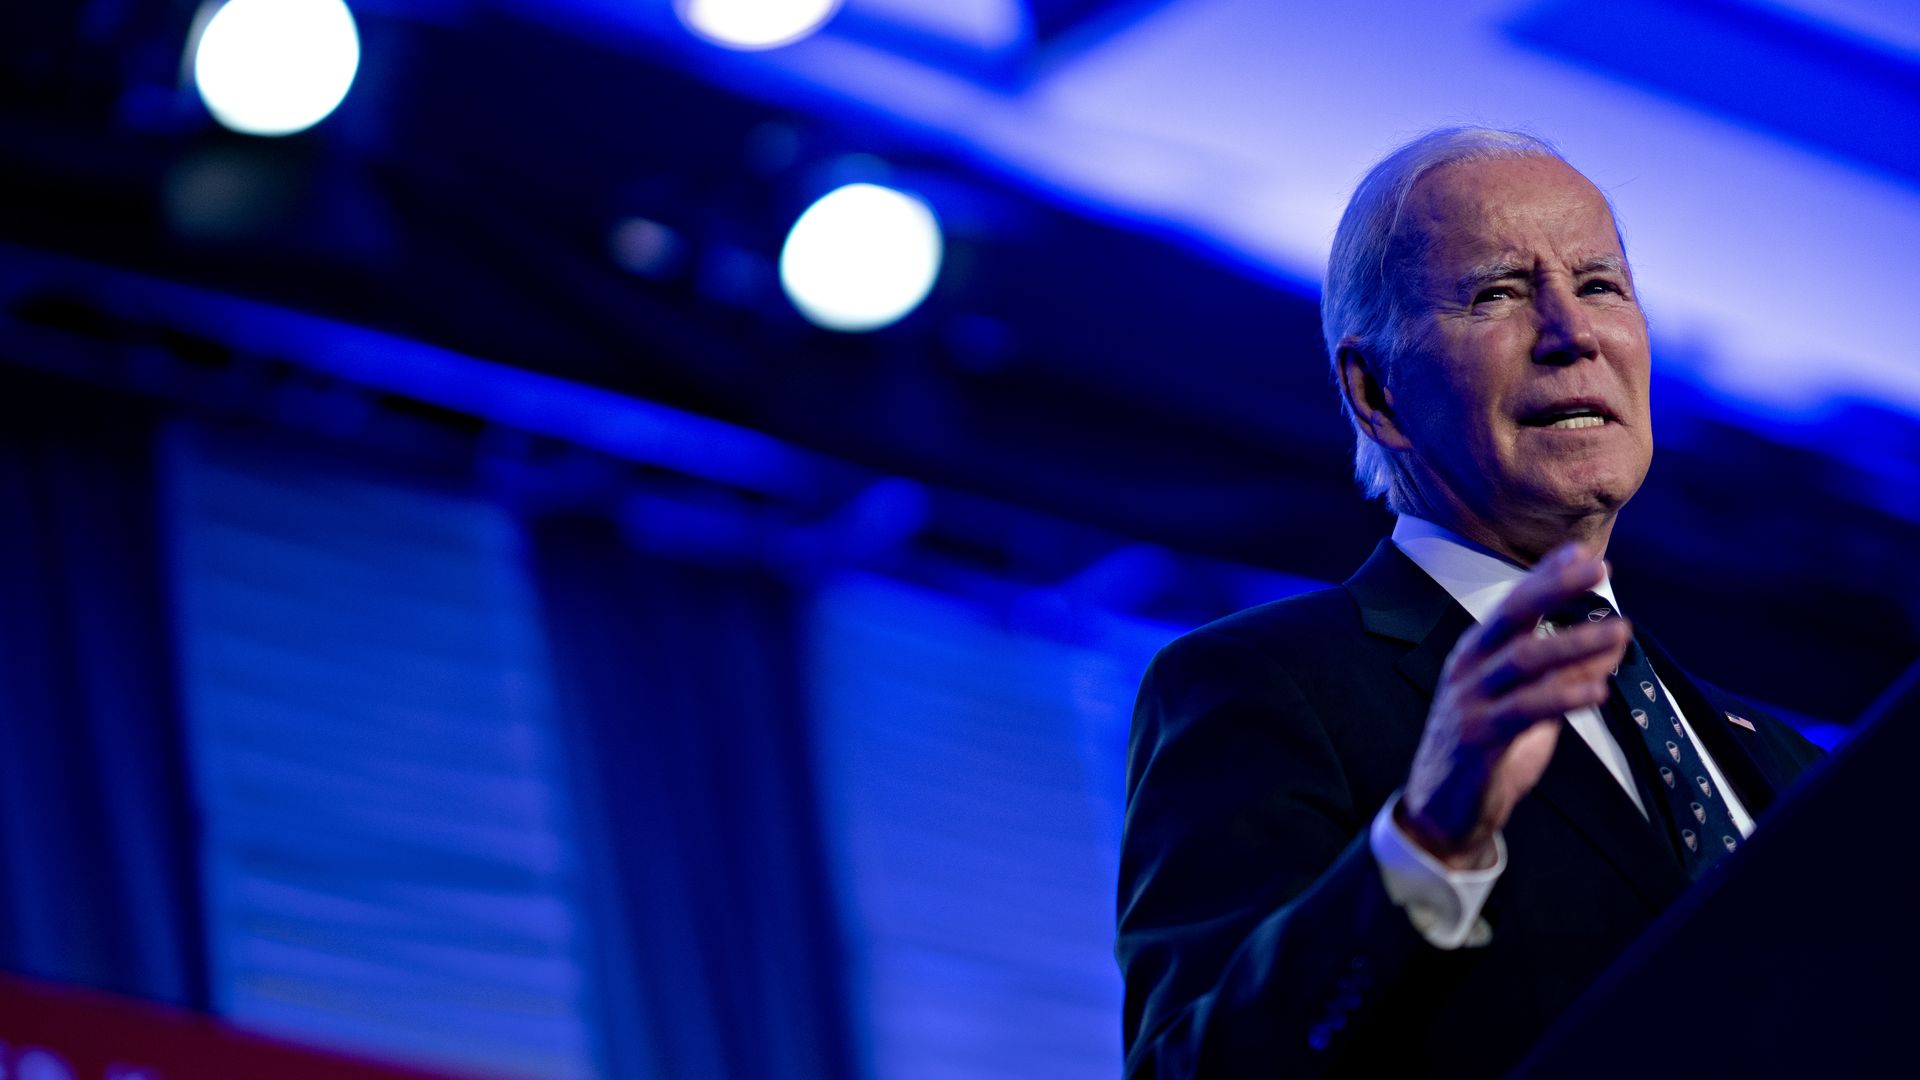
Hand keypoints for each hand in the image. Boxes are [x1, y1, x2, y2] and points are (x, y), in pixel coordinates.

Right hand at [1396, 543, 1630, 869]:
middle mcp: (1469, 668)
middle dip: (1554, 588)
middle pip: (1512, 617)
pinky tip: (1597, 690)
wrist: (1441, 813)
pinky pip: (1523, 710)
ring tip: (1618, 632)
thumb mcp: (1528, 705)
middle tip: (1597, 568)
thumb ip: (1565, 674)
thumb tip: (1613, 640)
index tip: (1585, 552)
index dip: (1548, 576)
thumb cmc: (1485, 751)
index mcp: (1477, 654)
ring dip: (1574, 643)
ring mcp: (1470, 701)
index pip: (1514, 605)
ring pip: (1523, 660)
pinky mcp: (1477, 738)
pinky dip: (1562, 696)